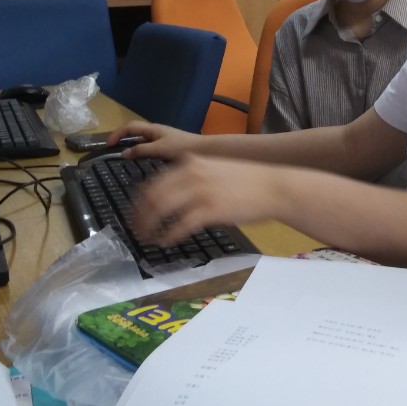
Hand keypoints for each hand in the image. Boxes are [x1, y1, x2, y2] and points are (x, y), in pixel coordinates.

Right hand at [106, 121, 198, 160]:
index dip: (117, 133)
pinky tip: (139, 162)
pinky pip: (148, 146)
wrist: (203, 150)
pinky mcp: (166, 146)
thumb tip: (123, 153)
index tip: (107, 145)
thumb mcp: (160, 149)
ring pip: (140, 140)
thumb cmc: (182, 147)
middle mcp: (155, 131)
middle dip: (121, 138)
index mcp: (152, 129)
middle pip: (133, 132)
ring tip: (122, 157)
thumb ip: (141, 150)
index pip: (129, 126)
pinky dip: (139, 151)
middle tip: (111, 151)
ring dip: (130, 145)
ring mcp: (161, 138)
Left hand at [132, 153, 281, 245]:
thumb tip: (171, 196)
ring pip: (162, 211)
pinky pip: (180, 226)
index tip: (135, 215)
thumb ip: (191, 178)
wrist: (272, 186)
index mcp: (189, 163)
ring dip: (150, 227)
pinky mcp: (210, 210)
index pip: (152, 183)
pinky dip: (169, 236)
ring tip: (147, 239)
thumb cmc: (245, 180)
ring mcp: (200, 192)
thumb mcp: (213, 169)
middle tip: (137, 230)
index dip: (139, 202)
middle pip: (152, 197)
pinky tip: (166, 242)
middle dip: (140, 217)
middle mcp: (191, 174)